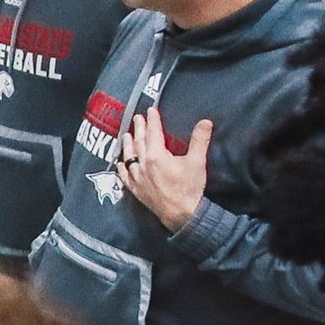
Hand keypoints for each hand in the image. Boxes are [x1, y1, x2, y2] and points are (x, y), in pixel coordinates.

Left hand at [117, 106, 210, 234]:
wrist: (181, 213)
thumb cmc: (189, 188)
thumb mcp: (197, 162)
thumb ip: (199, 140)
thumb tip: (205, 122)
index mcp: (157, 156)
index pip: (153, 133)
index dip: (152, 120)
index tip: (151, 111)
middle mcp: (144, 165)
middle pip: (139, 142)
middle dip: (138, 129)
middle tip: (137, 118)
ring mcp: (138, 178)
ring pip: (129, 157)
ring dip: (128, 145)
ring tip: (126, 135)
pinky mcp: (136, 189)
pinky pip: (125, 176)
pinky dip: (122, 168)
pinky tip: (119, 164)